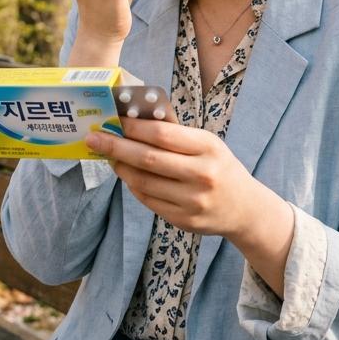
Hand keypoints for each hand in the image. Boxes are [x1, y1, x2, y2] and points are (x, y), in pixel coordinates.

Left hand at [86, 118, 267, 239]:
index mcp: (208, 147)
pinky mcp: (183, 220)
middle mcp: (201, 174)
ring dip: (120, 167)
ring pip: (143, 182)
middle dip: (115, 146)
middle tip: (93, 138)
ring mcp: (192, 201)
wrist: (244, 208)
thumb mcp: (208, 144)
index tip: (113, 119)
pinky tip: (127, 175)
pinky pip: (148, 200)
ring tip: (108, 156)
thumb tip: (134, 119)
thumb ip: (176, 134)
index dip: (133, 127)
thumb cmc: (219, 167)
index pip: (162, 134)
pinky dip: (133, 186)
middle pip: (147, 158)